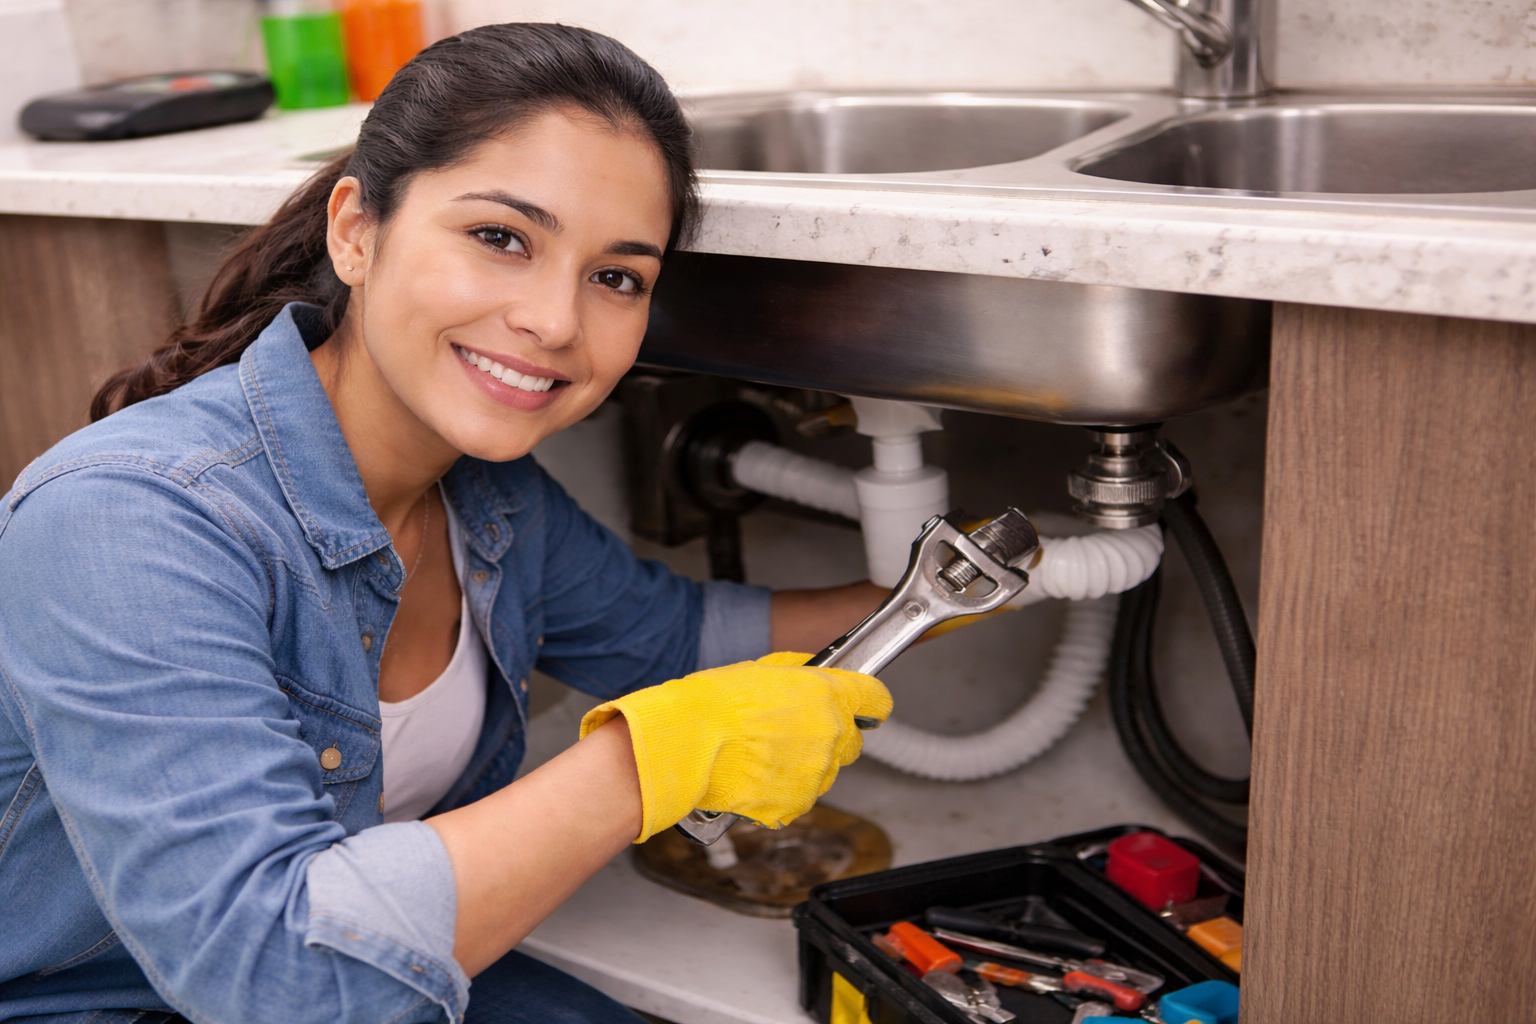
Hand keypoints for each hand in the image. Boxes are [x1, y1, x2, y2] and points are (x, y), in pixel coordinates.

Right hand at [580, 652, 891, 839]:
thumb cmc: (716, 703)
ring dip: (806, 761)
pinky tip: (757, 772)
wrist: (686, 744)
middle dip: (831, 734)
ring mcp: (815, 775)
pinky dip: (784, 786)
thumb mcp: (766, 668)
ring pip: (826, 770)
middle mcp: (831, 737)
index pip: (876, 699)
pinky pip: (801, 794)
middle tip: (794, 728)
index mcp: (830, 697)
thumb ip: (804, 674)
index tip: (864, 705)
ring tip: (765, 751)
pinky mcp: (795, 804)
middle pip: (852, 740)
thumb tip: (818, 676)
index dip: (869, 701)